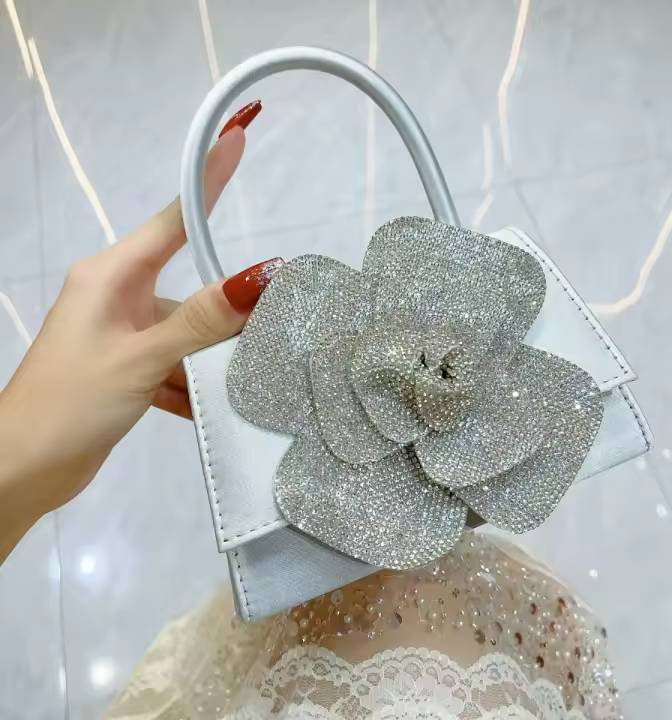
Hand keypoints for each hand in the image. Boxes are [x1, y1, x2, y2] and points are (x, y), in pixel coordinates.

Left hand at [0, 119, 280, 561]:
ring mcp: (122, 333)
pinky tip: (213, 407)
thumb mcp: (141, 358)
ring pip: (187, 332)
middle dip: (227, 309)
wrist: (23, 469)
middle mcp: (117, 296)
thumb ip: (201, 320)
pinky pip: (175, 364)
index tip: (240, 136)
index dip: (209, 179)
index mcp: (111, 276)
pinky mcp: (127, 367)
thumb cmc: (72, 402)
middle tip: (277, 317)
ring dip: (211, 358)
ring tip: (253, 375)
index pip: (172, 219)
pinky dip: (192, 385)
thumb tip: (261, 276)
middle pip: (190, 286)